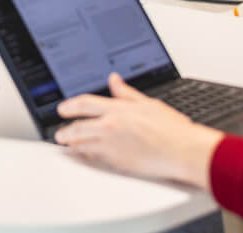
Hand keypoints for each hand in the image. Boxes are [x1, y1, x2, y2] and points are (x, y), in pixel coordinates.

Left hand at [55, 74, 221, 187]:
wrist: (183, 151)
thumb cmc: (172, 129)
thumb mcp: (148, 103)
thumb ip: (126, 93)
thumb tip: (114, 80)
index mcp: (118, 109)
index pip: (85, 104)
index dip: (70, 106)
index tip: (62, 109)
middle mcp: (111, 126)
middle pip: (79, 126)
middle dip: (66, 129)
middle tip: (59, 132)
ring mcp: (112, 146)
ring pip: (83, 143)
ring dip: (72, 143)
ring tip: (66, 143)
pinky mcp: (117, 163)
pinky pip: (94, 158)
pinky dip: (86, 155)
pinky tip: (84, 155)